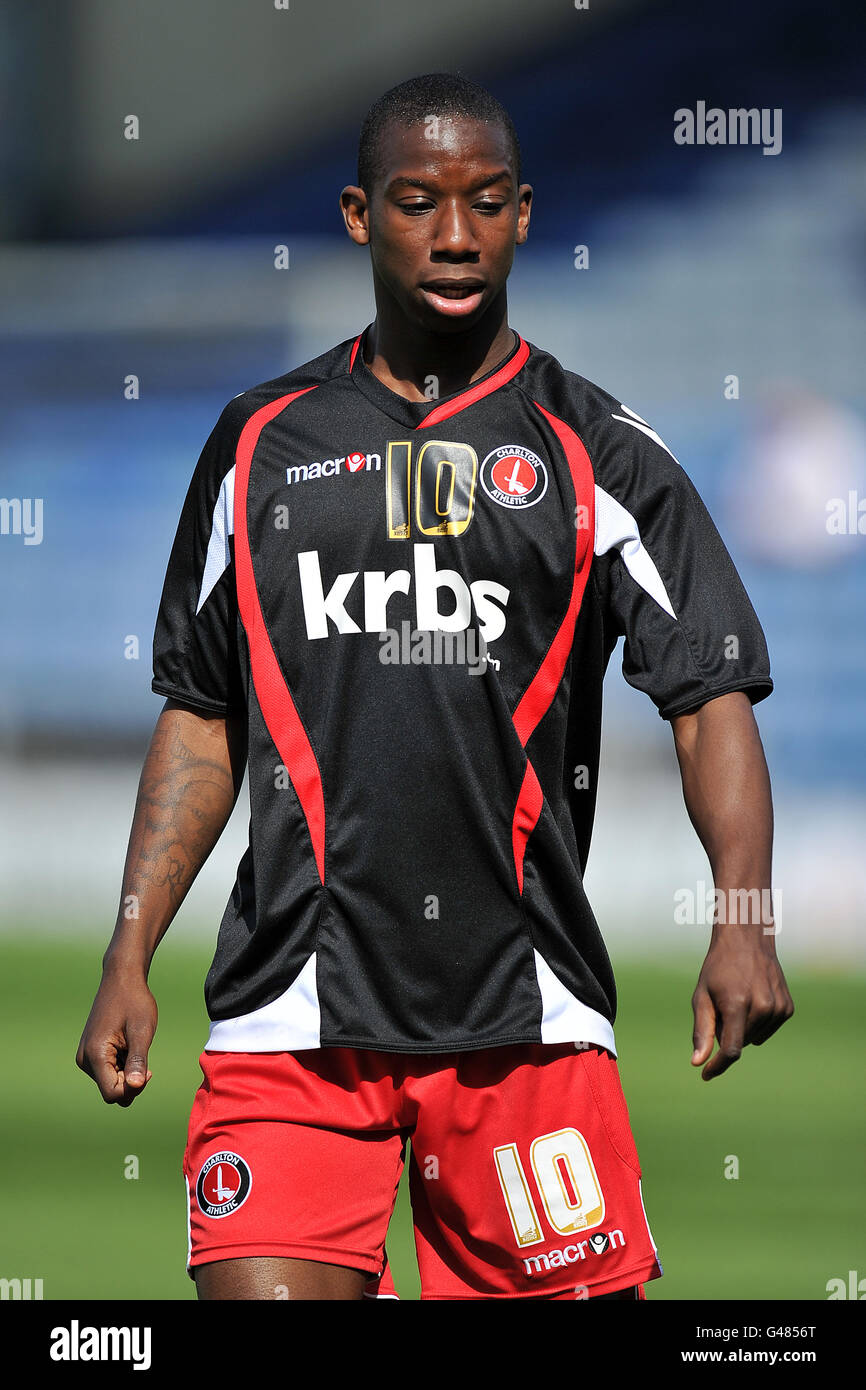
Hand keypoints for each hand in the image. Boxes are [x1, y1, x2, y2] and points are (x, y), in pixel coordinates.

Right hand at [76, 968, 156, 1105]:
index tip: (148, 1069)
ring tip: (133, 1045)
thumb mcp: (142, 1031)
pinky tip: (127, 1044)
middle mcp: (84, 1059)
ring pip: (110, 1082)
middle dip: (131, 1081)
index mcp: (95, 1055)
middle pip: (111, 1091)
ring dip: (127, 1072)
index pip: (113, 1093)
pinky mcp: (89, 1053)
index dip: (134, 1088)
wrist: (121, 979)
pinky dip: (122, 1065)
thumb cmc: (134, 1002)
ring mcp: (85, 1056)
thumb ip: (138, 1060)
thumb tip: (134, 1087)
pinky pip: (107, 1072)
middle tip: (143, 1056)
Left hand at [691, 932, 793, 1080]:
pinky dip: (756, 1023)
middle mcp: (762, 1007)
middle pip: (740, 1042)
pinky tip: (752, 999)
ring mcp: (778, 1008)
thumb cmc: (718, 968)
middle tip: (721, 1005)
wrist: (747, 941)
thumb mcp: (702, 996)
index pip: (731, 1050)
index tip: (706, 1074)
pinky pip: (766, 1030)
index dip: (718, 1066)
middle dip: (726, 1033)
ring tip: (738, 999)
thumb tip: (698, 1062)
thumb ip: (702, 1030)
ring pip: (754, 1039)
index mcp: (737, 1004)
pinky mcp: (787, 1009)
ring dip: (742, 1028)